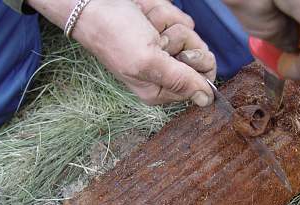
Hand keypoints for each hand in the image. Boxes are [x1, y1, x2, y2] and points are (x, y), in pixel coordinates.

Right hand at [28, 0, 215, 105]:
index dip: (196, 65)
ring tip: (146, 26)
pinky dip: (164, 12)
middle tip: (159, 39)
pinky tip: (145, 15)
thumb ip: (180, 81)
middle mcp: (165, 73)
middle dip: (182, 41)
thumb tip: (206, 100)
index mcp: (160, 90)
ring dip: (168, 24)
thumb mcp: (149, 62)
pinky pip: (181, 18)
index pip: (201, 84)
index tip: (178, 55)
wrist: (93, 3)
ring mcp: (166, 49)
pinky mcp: (164, 28)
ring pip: (191, 34)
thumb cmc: (115, 35)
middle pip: (201, 58)